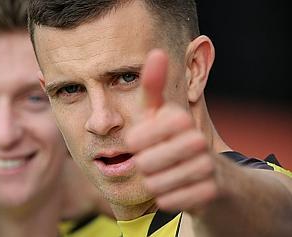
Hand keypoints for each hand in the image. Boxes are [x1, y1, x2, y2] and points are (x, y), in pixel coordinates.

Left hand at [126, 49, 224, 211]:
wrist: (213, 176)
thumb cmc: (175, 140)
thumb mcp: (161, 114)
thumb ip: (154, 87)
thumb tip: (156, 51)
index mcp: (178, 119)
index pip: (135, 139)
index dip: (135, 144)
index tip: (144, 142)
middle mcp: (195, 139)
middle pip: (144, 164)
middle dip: (146, 166)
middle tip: (158, 161)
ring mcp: (206, 166)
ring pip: (155, 185)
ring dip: (156, 183)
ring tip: (168, 174)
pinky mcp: (210, 191)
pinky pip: (168, 201)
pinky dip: (168, 198)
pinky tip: (178, 188)